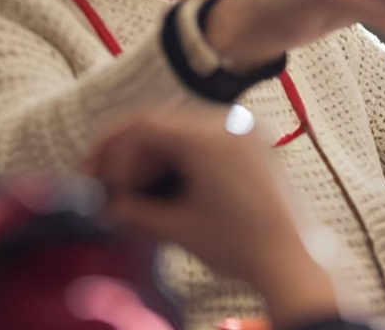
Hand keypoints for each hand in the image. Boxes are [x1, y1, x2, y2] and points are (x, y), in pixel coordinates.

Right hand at [86, 108, 342, 329]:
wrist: (291, 260)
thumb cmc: (241, 245)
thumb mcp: (176, 227)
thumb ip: (131, 209)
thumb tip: (103, 203)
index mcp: (212, 137)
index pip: (145, 124)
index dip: (110, 147)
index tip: (92, 171)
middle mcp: (232, 125)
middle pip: (163, 125)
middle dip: (129, 155)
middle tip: (105, 183)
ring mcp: (247, 133)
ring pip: (183, 134)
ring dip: (153, 159)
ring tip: (131, 191)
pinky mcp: (255, 147)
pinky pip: (207, 141)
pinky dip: (180, 160)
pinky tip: (163, 187)